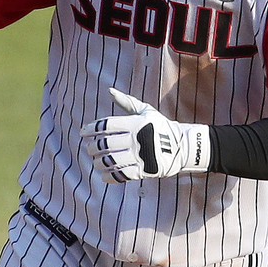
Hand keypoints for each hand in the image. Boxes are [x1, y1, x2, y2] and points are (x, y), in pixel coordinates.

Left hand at [82, 88, 211, 182]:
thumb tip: (110, 91)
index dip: (91, 129)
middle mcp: (137, 138)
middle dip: (93, 147)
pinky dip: (109, 176)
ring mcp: (141, 155)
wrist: (184, 146)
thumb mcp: (146, 111)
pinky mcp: (145, 170)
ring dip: (98, 162)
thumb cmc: (161, 127)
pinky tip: (104, 174)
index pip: (106, 125)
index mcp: (136, 123)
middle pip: (105, 143)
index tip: (83, 133)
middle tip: (89, 149)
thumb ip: (127, 102)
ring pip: (110, 160)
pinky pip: (121, 174)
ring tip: (96, 162)